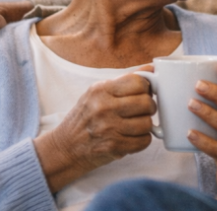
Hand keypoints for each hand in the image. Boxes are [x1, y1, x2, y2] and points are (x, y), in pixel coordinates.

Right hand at [34, 69, 156, 191]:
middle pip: (146, 103)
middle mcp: (104, 108)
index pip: (138, 82)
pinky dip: (142, 140)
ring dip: (145, 126)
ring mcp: (108, 128)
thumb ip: (125, 81)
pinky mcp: (114, 147)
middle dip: (149, 107)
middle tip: (141, 111)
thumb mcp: (97, 93)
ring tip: (134, 125)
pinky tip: (131, 137)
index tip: (143, 93)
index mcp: (101, 90)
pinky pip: (144, 141)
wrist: (65, 147)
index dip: (146, 88)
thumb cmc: (85, 118)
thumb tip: (151, 69)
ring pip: (147, 123)